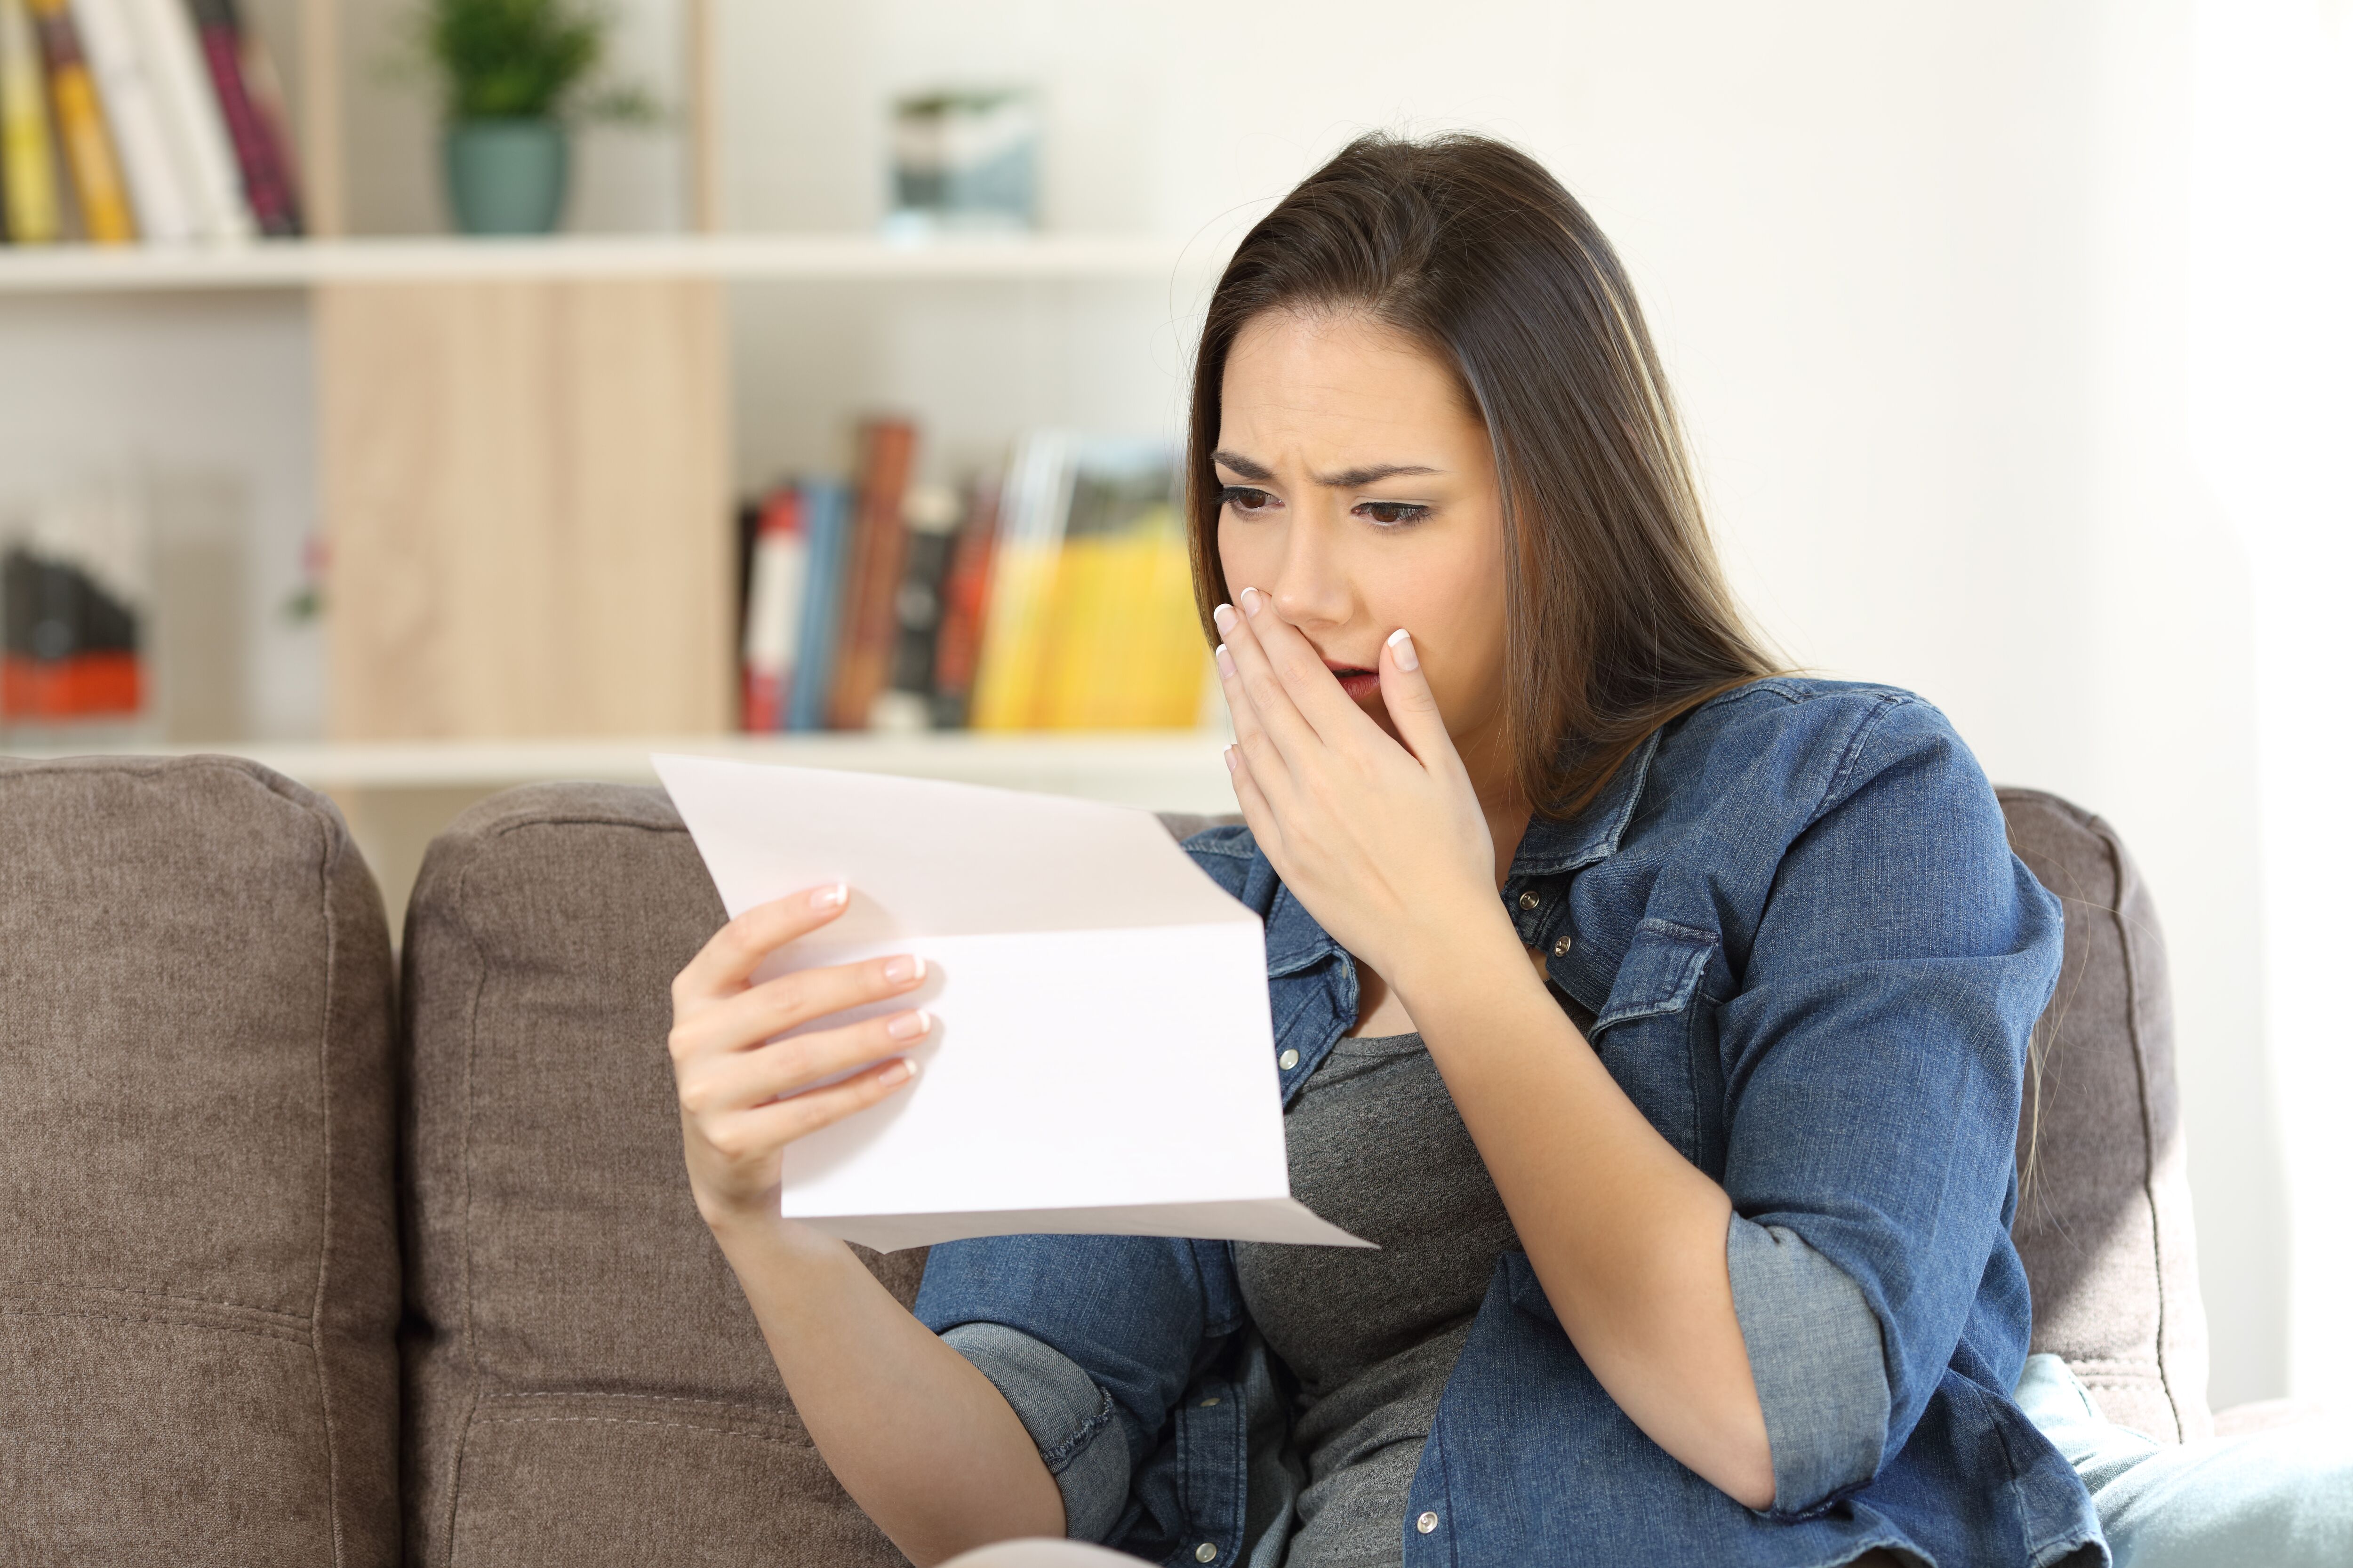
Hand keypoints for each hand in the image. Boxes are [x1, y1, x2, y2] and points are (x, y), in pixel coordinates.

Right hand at [668, 884, 931, 1232]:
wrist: (724, 1164)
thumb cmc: (752, 1068)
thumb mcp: (748, 1019)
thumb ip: (782, 980)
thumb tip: (871, 942)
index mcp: (695, 991)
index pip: (741, 940)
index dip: (791, 915)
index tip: (844, 894)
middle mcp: (692, 1037)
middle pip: (786, 999)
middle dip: (858, 982)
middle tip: (913, 970)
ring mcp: (707, 1092)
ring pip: (802, 1057)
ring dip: (868, 1036)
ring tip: (918, 1023)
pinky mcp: (734, 1140)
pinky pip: (812, 1111)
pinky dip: (862, 1090)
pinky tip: (900, 1072)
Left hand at [1213, 585, 1508, 993]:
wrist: (1437, 937)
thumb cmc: (1454, 853)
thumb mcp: (1445, 769)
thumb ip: (1413, 703)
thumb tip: (1396, 641)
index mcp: (1358, 751)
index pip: (1301, 674)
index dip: (1275, 631)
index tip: (1256, 599)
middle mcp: (1315, 779)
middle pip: (1268, 698)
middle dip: (1246, 648)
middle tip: (1228, 612)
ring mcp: (1293, 819)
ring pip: (1250, 741)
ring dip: (1236, 696)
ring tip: (1226, 659)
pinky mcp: (1284, 855)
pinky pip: (1249, 797)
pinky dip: (1237, 763)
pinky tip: (1232, 743)